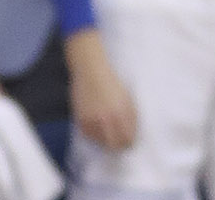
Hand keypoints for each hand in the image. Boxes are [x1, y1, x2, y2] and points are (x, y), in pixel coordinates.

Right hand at [66, 34, 137, 151]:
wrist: (91, 70)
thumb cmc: (111, 80)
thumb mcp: (126, 95)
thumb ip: (130, 113)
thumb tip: (133, 130)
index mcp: (123, 110)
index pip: (128, 137)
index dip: (130, 141)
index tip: (130, 141)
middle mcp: (108, 118)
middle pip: (115, 144)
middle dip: (119, 145)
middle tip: (120, 144)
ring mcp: (94, 121)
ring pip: (102, 143)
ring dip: (106, 141)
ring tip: (108, 134)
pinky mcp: (82, 122)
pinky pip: (90, 137)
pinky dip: (94, 136)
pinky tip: (98, 129)